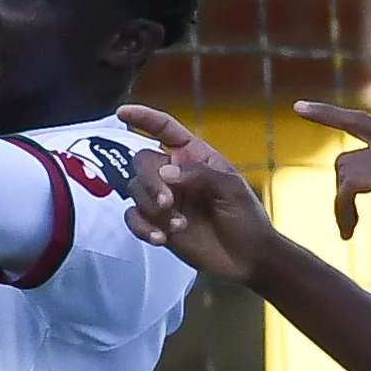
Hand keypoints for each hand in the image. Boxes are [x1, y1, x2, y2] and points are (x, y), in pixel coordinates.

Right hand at [118, 103, 281, 284]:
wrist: (247, 258)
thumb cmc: (246, 218)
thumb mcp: (231, 190)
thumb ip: (199, 175)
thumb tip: (165, 174)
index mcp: (193, 155)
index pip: (164, 129)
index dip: (143, 118)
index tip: (123, 112)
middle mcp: (174, 173)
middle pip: (142, 162)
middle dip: (151, 183)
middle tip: (168, 203)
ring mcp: (164, 199)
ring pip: (135, 191)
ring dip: (152, 210)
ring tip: (179, 226)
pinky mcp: (156, 223)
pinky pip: (133, 218)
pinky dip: (142, 227)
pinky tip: (161, 238)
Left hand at [294, 100, 370, 256]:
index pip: (360, 121)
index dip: (328, 114)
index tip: (300, 107)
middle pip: (344, 158)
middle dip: (338, 193)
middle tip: (346, 224)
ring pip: (345, 173)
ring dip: (340, 208)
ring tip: (349, 232)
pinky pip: (350, 185)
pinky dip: (343, 210)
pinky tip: (350, 232)